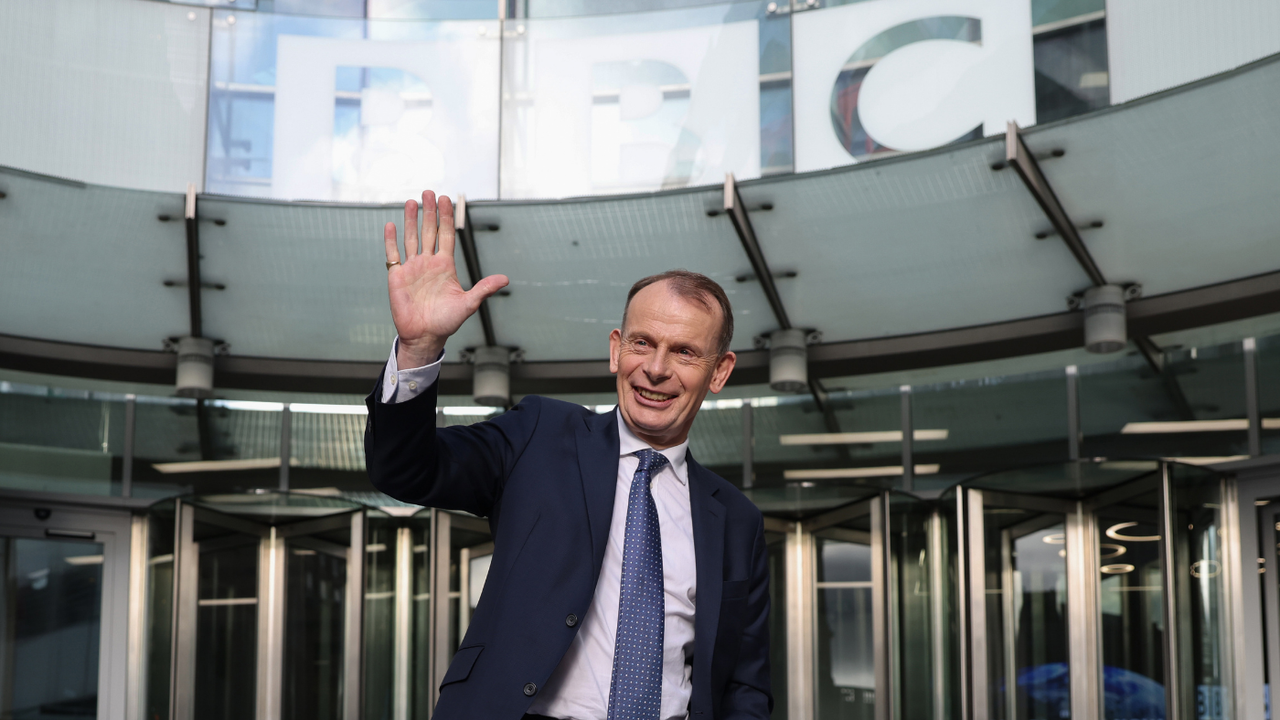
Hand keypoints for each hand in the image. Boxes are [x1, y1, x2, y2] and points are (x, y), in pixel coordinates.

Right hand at [384, 191, 508, 368]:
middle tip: (429, 192)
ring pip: (411, 238)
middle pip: (429, 232)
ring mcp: (412, 268)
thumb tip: (506, 279)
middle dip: (429, 212)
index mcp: (445, 266)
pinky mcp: (397, 276)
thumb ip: (484, 289)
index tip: (446, 199)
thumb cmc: (446, 322)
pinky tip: (391, 225)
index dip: (446, 218)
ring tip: (412, 201)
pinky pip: (393, 254)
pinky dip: (391, 240)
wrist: (425, 336)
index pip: (446, 236)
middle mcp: (428, 263)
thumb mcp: (468, 304)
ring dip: (411, 220)